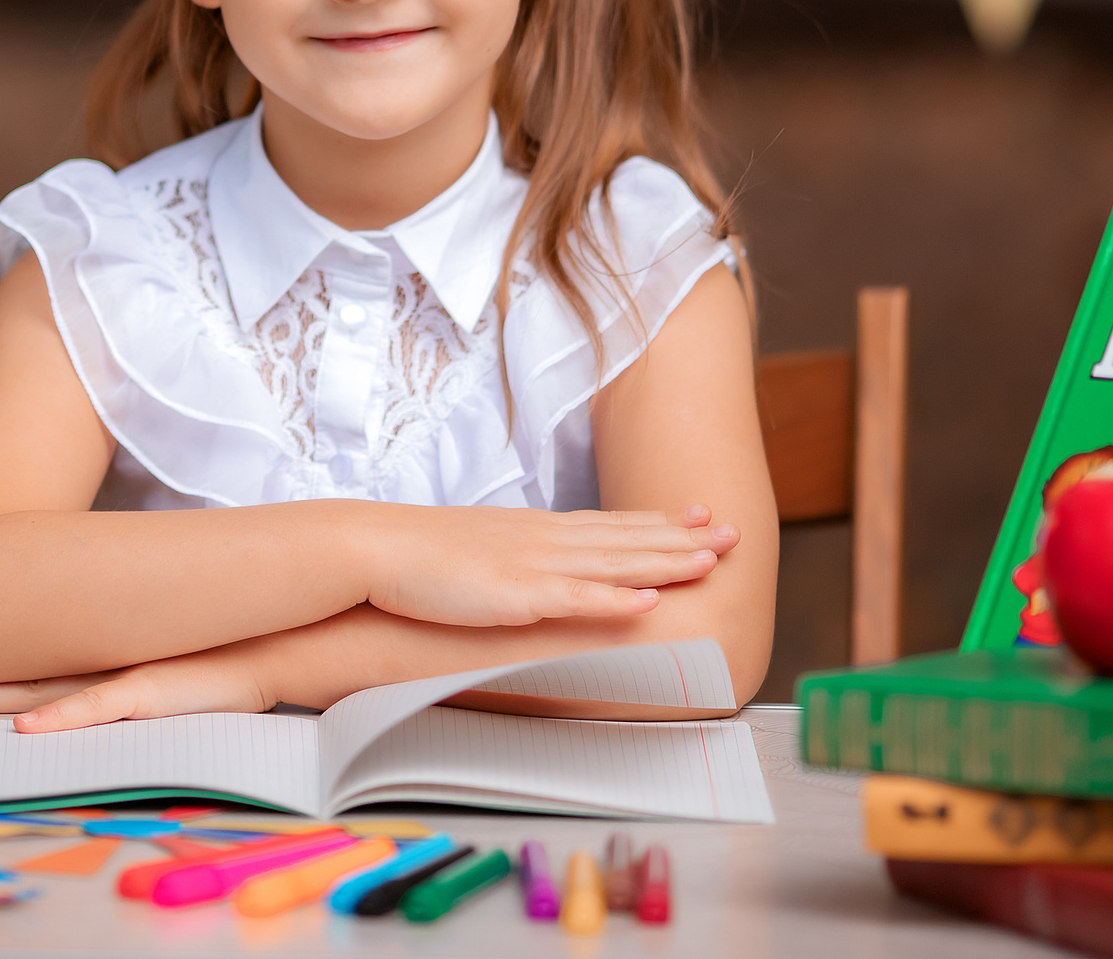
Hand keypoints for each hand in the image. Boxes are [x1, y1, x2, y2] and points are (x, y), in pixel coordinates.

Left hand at [0, 642, 272, 733]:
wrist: (270, 646)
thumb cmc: (218, 658)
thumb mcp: (159, 663)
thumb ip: (122, 671)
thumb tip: (88, 677)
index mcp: (100, 656)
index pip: (29, 668)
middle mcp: (101, 661)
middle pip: (20, 678)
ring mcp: (122, 674)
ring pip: (41, 691)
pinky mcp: (150, 690)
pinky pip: (96, 706)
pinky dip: (59, 718)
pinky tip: (25, 728)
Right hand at [359, 502, 736, 627]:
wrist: (376, 549)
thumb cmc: (421, 555)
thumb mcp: (482, 550)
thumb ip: (517, 558)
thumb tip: (538, 569)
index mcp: (538, 531)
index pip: (612, 523)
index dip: (661, 520)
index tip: (702, 513)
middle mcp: (546, 541)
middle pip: (628, 538)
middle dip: (686, 537)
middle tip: (735, 532)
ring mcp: (534, 565)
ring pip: (615, 563)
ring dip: (667, 560)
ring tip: (712, 559)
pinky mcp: (514, 595)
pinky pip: (573, 598)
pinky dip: (613, 599)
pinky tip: (647, 600)